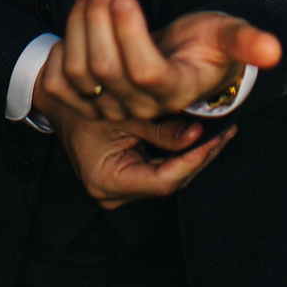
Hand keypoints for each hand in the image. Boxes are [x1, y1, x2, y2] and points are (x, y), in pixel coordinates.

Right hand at [32, 54, 235, 208]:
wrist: (60, 94)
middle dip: (198, 156)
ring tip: (220, 133)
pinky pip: (159, 168)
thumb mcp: (126, 110)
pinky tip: (199, 135)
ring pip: (167, 175)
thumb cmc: (86, 97)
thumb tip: (198, 135)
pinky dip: (177, 151)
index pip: (164, 180)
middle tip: (226, 134)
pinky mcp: (125, 177)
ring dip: (192, 154)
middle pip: (169, 180)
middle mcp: (114, 193)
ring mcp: (119, 188)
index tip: (215, 140)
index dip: (192, 160)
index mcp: (109, 181)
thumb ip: (161, 127)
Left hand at [46, 0, 281, 123]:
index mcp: (174, 91)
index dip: (130, 34)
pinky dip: (60, 43)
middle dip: (99, 20)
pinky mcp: (85, 103)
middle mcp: (140, 107)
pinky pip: (59, 81)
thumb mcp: (227, 36)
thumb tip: (273, 49)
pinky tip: (79, 13)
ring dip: (79, 24)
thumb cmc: (204, 45)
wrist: (173, 62)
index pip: (145, 72)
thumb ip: (246, 41)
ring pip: (80, 71)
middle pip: (106, 69)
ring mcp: (109, 108)